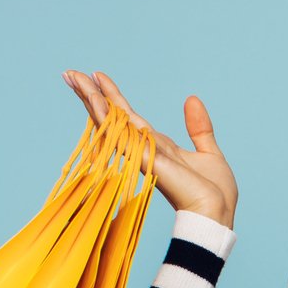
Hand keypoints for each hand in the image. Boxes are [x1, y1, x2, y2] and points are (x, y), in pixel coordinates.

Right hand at [60, 70, 237, 228]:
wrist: (217, 213)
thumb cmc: (215, 194)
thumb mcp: (208, 151)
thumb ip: (199, 127)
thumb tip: (192, 99)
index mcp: (157, 145)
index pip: (128, 115)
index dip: (112, 96)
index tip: (97, 76)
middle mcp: (144, 147)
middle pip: (112, 115)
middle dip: (91, 94)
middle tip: (70, 73)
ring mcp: (142, 153)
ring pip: (110, 121)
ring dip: (90, 98)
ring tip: (73, 77)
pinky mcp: (145, 159)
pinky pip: (121, 133)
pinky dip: (105, 116)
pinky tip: (92, 99)